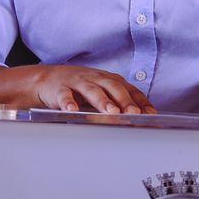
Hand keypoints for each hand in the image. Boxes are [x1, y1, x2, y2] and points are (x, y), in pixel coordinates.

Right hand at [33, 66, 155, 114]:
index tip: (151, 114)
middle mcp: (96, 78)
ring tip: (112, 113)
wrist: (48, 79)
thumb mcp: (102, 91)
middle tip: (134, 113)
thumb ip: (118, 103)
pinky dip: (68, 102)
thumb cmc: (81, 88)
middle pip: (113, 87)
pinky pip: (65, 95)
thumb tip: (141, 120)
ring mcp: (78, 82)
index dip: (140, 101)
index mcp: (109, 80)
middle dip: (124, 100)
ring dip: (103, 101)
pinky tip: (72, 110)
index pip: (129, 89)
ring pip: (92, 90)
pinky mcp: (60, 89)